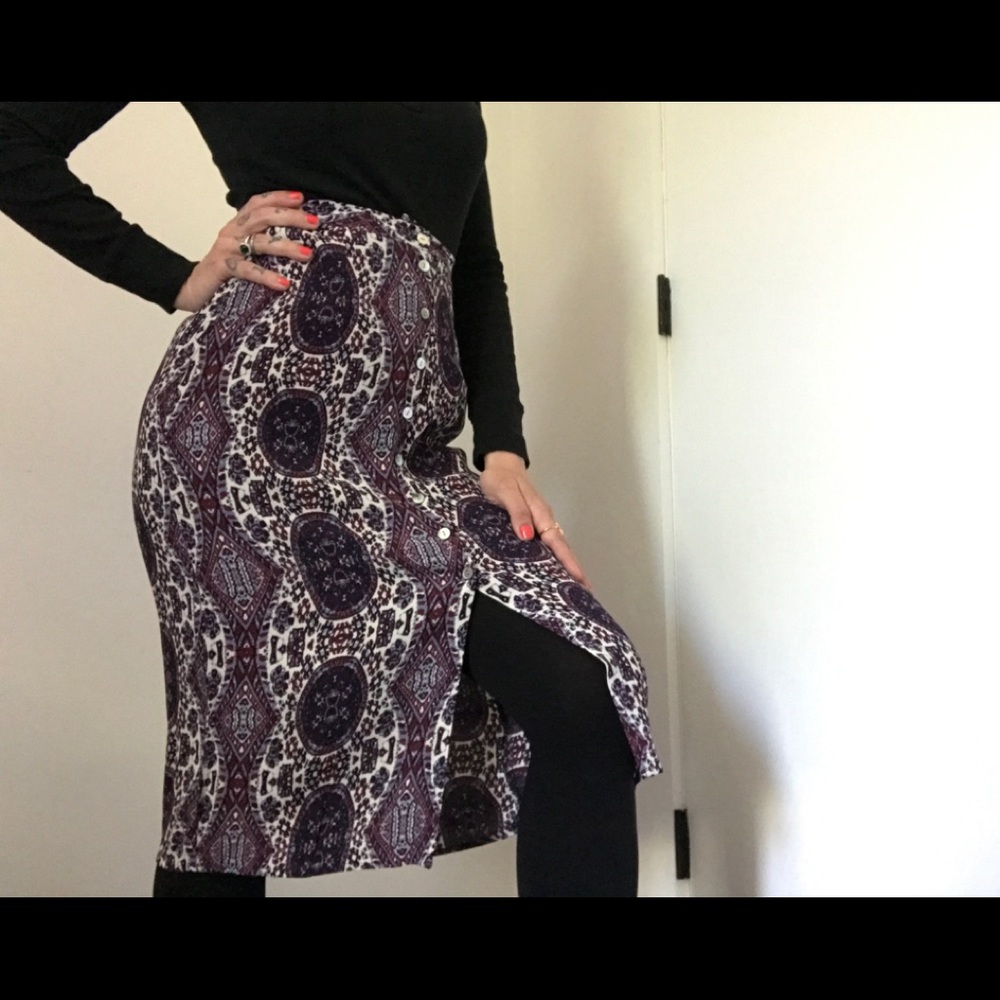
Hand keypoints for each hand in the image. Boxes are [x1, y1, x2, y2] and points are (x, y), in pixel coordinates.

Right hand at [173, 191, 318, 311]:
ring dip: (286, 246)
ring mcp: (227, 249)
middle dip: (291, 217)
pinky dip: (267, 276)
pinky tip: (284, 283)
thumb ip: (262, 242)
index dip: (278, 197)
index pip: (258, 203)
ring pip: (259, 242)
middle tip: (314, 223)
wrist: (192, 289)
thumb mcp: (244, 252)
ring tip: (308, 253)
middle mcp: (232, 232)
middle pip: (263, 217)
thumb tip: (300, 242)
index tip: (301, 198)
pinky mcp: (222, 269)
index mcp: (238, 225)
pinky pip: (248, 271)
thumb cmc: (225, 271)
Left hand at [479, 451, 591, 589]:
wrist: (500, 464)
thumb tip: (527, 536)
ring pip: (554, 548)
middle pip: (561, 548)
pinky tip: (549, 569)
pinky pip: (543, 544)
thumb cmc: (501, 478)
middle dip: (573, 568)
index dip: (568, 561)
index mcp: (540, 514)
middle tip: (584, 590)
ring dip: (563, 565)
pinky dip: (550, 557)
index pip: (558, 542)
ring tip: (570, 586)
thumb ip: (517, 512)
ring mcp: (538, 522)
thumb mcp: (506, 492)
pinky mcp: (530, 524)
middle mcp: (543, 520)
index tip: (579, 578)